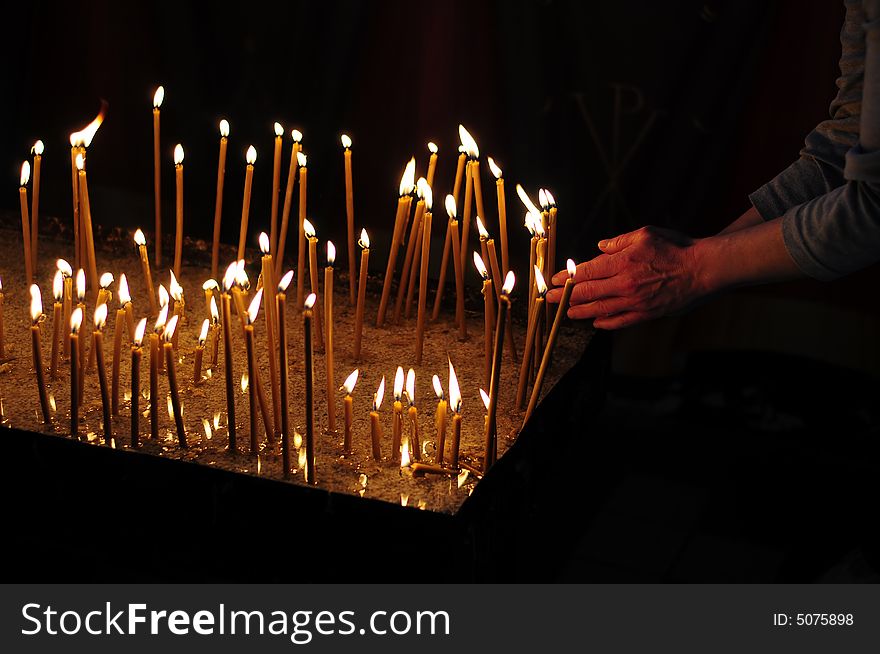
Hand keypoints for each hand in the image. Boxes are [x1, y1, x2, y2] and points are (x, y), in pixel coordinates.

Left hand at [545, 225, 706, 328]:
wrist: (704, 270)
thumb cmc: (676, 248)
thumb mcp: (646, 234)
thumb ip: (619, 242)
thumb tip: (599, 247)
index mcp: (623, 262)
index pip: (587, 272)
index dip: (568, 277)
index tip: (554, 280)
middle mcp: (625, 284)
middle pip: (587, 292)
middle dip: (565, 296)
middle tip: (548, 299)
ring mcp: (635, 302)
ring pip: (600, 309)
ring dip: (580, 311)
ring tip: (566, 313)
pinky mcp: (647, 314)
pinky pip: (620, 321)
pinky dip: (605, 323)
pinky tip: (595, 322)